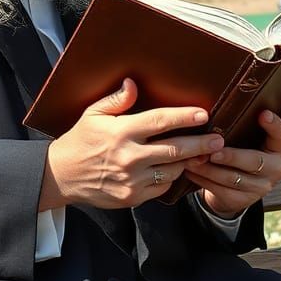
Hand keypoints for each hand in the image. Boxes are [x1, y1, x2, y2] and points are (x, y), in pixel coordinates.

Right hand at [42, 79, 223, 210]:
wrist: (62, 176)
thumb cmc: (80, 141)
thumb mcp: (93, 114)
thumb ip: (116, 100)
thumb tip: (133, 83)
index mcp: (121, 132)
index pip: (160, 121)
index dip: (184, 117)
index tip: (203, 114)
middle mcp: (129, 157)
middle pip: (174, 149)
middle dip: (200, 144)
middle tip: (218, 139)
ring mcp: (132, 180)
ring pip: (172, 170)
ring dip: (189, 162)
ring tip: (203, 153)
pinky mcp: (133, 197)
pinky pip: (162, 187)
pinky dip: (171, 177)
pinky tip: (177, 168)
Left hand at [185, 102, 280, 219]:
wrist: (242, 186)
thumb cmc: (251, 149)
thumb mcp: (264, 136)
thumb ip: (278, 120)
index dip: (274, 125)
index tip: (263, 114)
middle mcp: (276, 170)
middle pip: (254, 162)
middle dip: (232, 156)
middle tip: (213, 150)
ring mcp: (260, 188)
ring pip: (232, 178)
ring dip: (210, 168)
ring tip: (193, 157)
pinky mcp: (241, 200)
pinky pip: (220, 190)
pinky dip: (203, 179)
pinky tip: (190, 170)